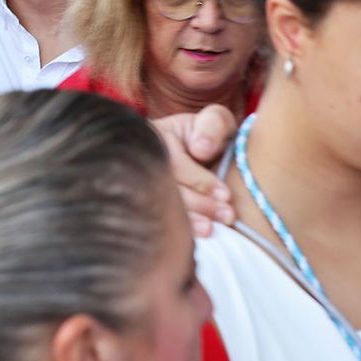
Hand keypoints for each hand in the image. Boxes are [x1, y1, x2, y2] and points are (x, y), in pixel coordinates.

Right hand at [149, 104, 237, 236]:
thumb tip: (200, 149)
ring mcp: (133, 185)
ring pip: (157, 208)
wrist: (196, 157)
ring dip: (188, 222)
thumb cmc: (206, 138)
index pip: (174, 162)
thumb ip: (213, 124)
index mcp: (154, 135)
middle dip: (199, 204)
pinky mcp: (137, 208)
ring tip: (212, 229)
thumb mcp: (214, 122)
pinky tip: (193, 239)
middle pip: (164, 188)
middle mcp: (136, 160)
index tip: (226, 195)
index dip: (200, 181)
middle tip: (227, 216)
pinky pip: (152, 223)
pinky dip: (174, 233)